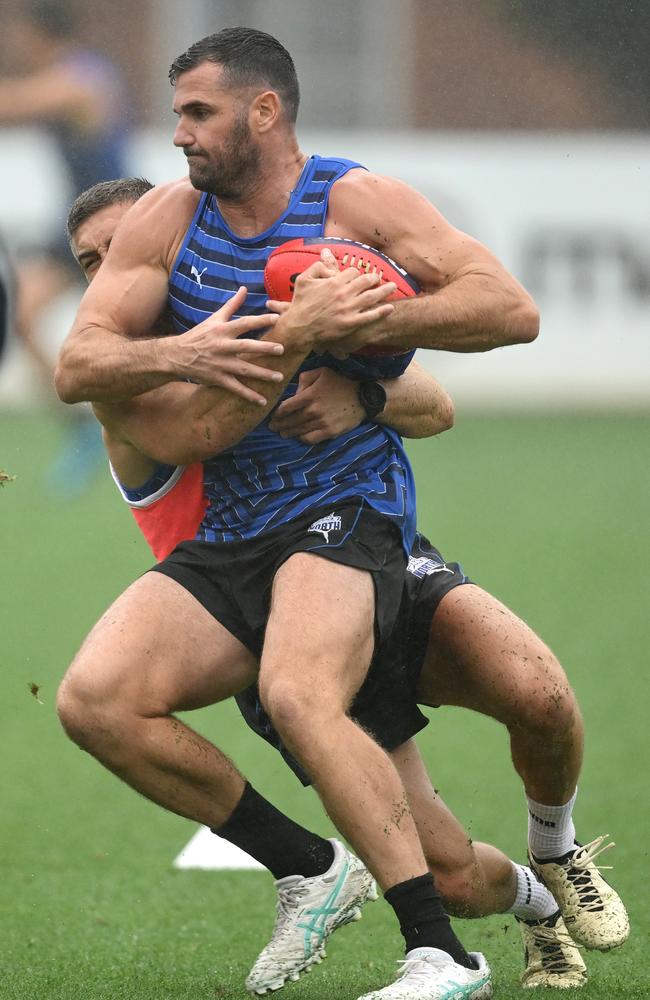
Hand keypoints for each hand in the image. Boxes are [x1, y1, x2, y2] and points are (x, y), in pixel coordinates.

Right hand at [165, 287, 284, 404]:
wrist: (177, 356)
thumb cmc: (199, 335)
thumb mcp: (214, 318)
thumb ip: (232, 305)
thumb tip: (245, 288)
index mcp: (222, 330)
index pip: (244, 323)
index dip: (260, 320)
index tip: (277, 319)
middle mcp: (222, 346)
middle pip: (246, 346)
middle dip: (264, 348)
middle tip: (282, 349)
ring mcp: (220, 364)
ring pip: (244, 369)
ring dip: (261, 374)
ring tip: (279, 377)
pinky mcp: (217, 379)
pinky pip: (236, 388)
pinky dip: (249, 395)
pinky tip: (263, 401)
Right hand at [267, 249, 395, 351]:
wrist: (299, 328)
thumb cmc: (300, 304)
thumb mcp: (303, 280)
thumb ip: (317, 267)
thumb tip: (327, 258)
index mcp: (334, 282)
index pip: (352, 272)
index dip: (356, 273)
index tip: (358, 276)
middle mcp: (344, 293)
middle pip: (366, 281)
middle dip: (374, 278)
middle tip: (380, 278)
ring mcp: (349, 309)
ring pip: (372, 296)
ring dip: (384, 291)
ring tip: (393, 287)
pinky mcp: (351, 323)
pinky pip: (370, 316)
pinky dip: (381, 311)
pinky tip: (390, 308)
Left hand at [269, 367, 364, 443]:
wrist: (364, 397)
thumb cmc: (341, 382)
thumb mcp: (322, 372)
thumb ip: (304, 378)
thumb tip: (294, 392)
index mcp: (310, 395)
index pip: (286, 407)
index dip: (277, 413)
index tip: (272, 415)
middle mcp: (314, 410)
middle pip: (290, 421)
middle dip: (279, 425)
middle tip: (272, 427)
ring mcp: (322, 423)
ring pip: (298, 431)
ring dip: (288, 433)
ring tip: (282, 433)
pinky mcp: (330, 432)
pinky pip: (310, 439)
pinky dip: (302, 439)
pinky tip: (298, 436)